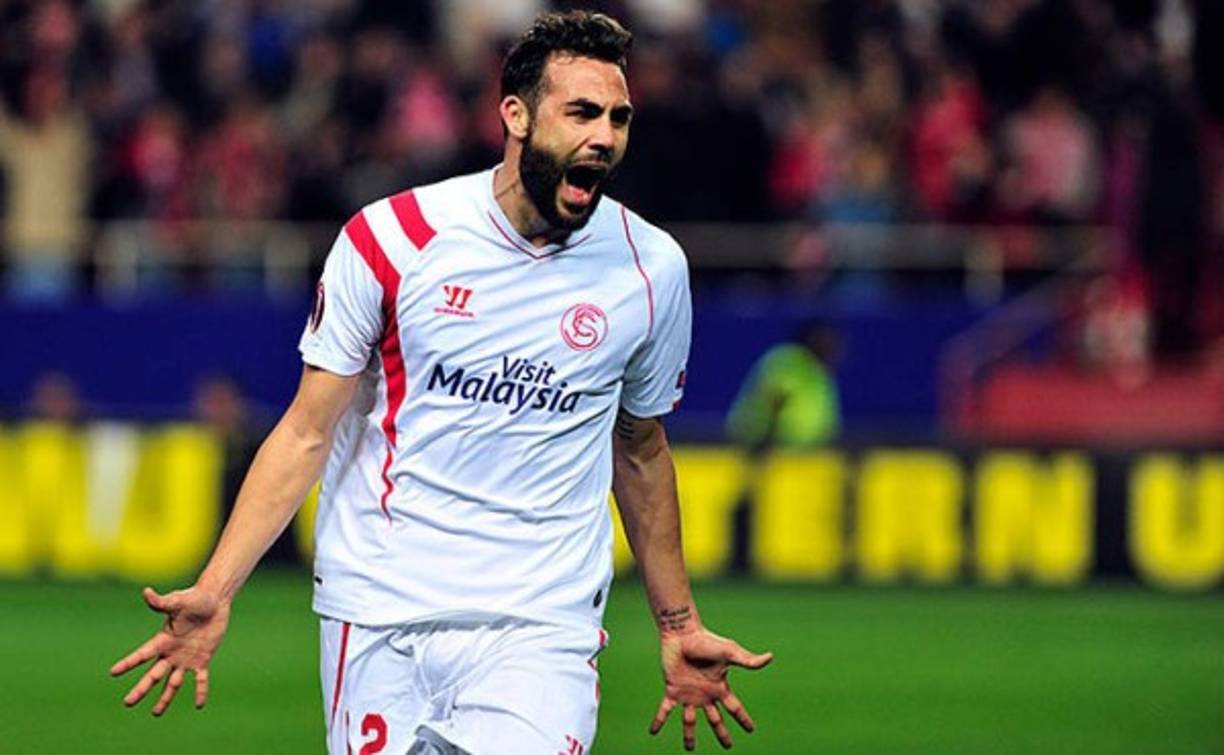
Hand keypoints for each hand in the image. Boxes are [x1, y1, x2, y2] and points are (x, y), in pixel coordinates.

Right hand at [109, 586, 230, 714]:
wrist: (214, 600)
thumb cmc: (194, 598)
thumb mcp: (177, 601)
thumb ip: (162, 602)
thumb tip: (146, 592)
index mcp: (163, 639)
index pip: (142, 654)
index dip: (128, 663)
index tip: (113, 672)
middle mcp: (171, 652)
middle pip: (153, 674)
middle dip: (141, 689)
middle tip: (127, 703)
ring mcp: (186, 658)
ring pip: (173, 683)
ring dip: (165, 698)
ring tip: (156, 713)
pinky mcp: (202, 659)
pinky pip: (200, 679)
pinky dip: (200, 691)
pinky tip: (199, 705)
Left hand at [650, 629, 772, 749]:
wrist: (683, 634)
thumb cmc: (706, 640)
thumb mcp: (729, 652)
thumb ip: (748, 659)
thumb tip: (770, 657)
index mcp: (719, 687)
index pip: (734, 708)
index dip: (743, 719)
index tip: (751, 730)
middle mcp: (704, 694)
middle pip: (715, 720)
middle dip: (721, 733)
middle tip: (727, 746)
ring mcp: (688, 694)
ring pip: (690, 721)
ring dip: (689, 735)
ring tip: (690, 749)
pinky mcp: (672, 690)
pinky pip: (664, 710)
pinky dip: (659, 721)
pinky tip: (653, 731)